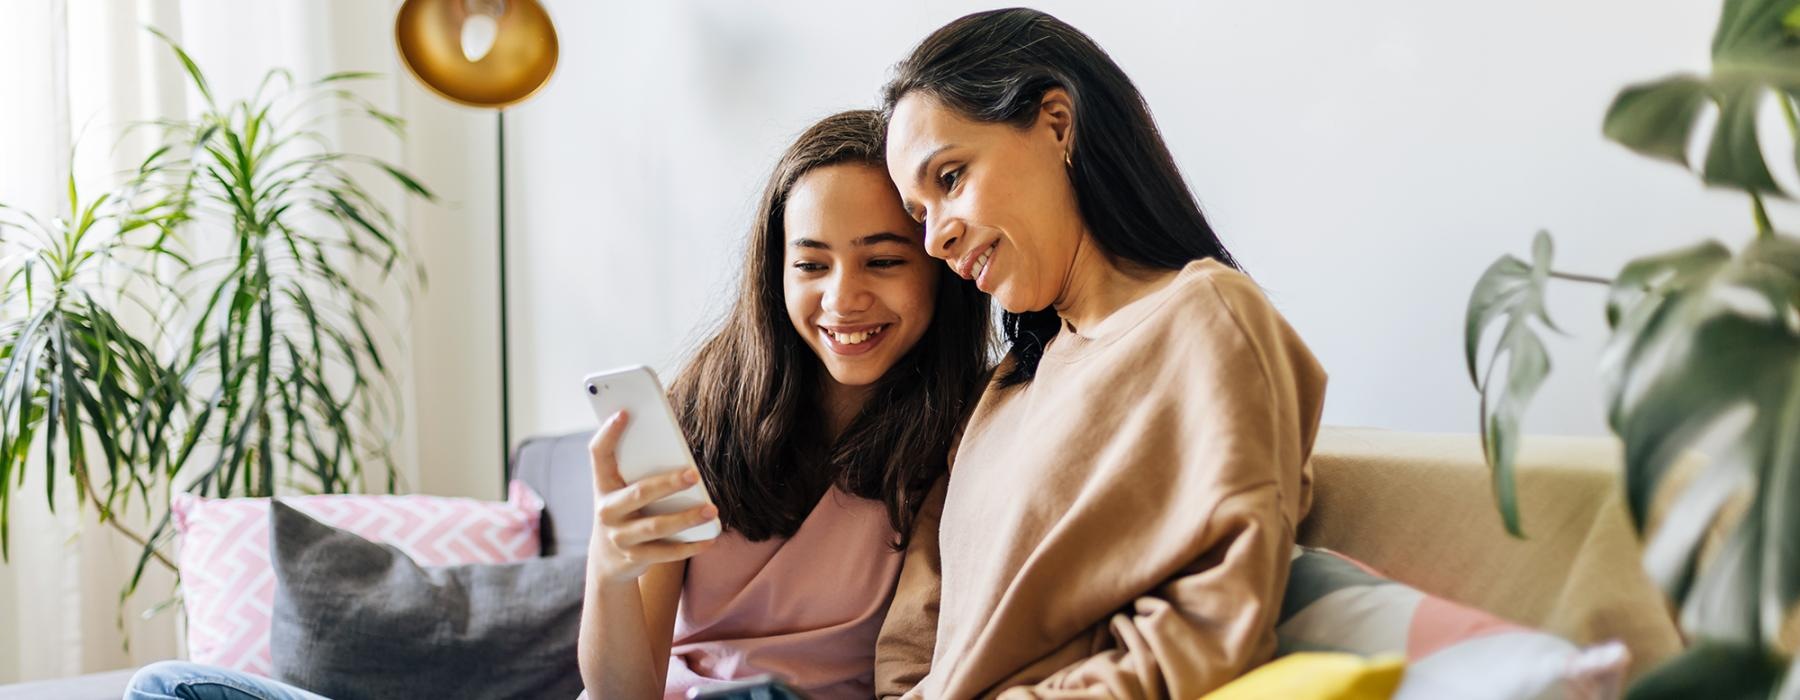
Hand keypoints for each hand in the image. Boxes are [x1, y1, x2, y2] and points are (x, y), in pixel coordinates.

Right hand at [588, 410, 717, 582]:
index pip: (599, 454)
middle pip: (638, 494)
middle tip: (694, 475)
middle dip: (668, 484)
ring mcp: (619, 537)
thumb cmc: (625, 512)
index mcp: (603, 485)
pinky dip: (690, 547)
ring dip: (686, 519)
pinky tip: (709, 539)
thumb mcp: (621, 492)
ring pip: (656, 527)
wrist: (607, 561)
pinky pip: (666, 553)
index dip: (608, 433)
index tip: (625, 412)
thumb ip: (639, 472)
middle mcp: (607, 511)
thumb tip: (680, 453)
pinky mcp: (634, 559)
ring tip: (711, 510)